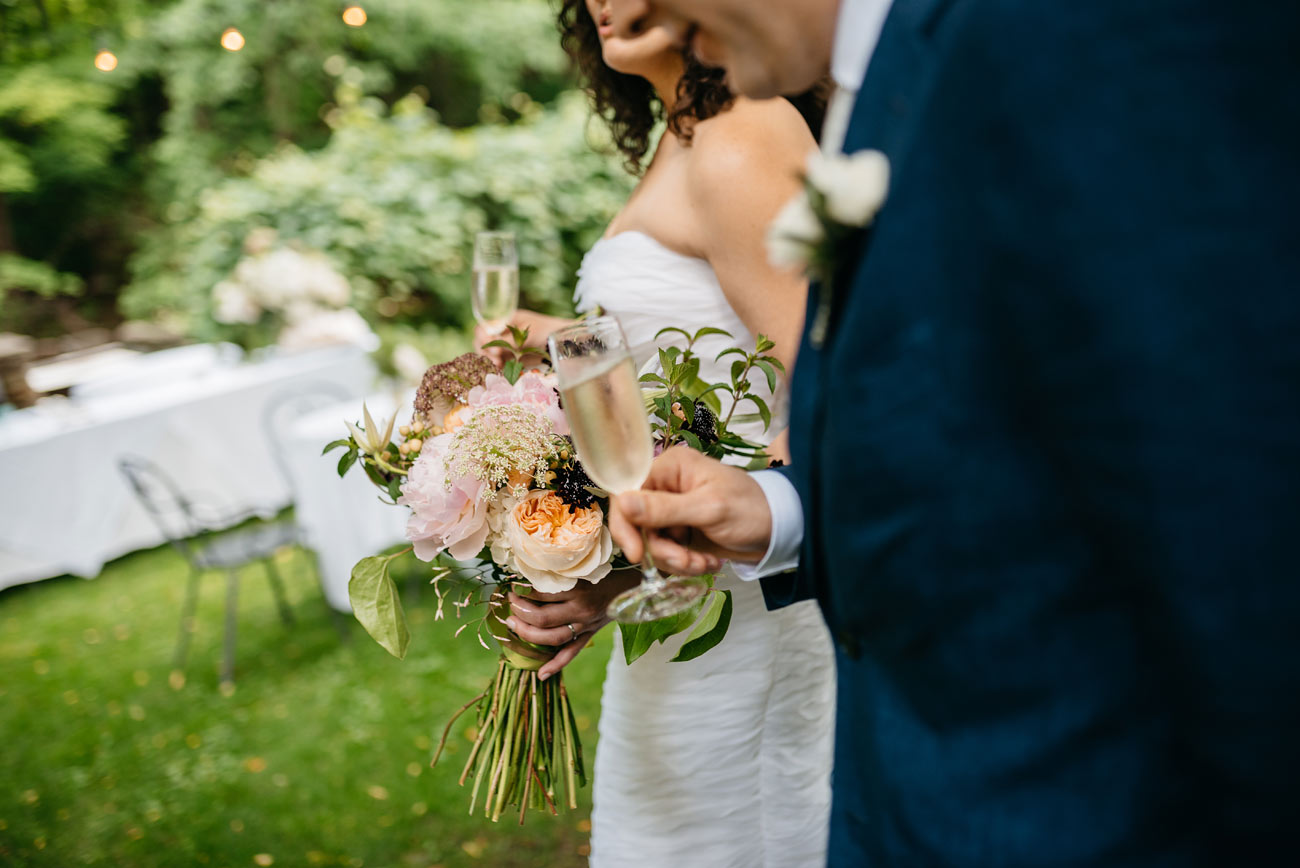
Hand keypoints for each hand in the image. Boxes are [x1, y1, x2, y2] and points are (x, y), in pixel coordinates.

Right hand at [475, 309, 575, 367]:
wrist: (561, 341)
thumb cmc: (546, 331)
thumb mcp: (527, 334)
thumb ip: (510, 340)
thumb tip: (492, 347)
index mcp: (504, 319)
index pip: (483, 327)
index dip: (483, 337)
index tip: (494, 348)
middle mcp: (501, 331)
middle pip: (481, 341)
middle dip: (485, 350)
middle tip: (496, 359)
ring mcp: (504, 344)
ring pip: (487, 353)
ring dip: (489, 359)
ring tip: (499, 365)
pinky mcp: (510, 357)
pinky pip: (497, 362)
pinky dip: (496, 367)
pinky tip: (501, 371)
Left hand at [505, 571, 639, 678]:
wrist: (631, 586)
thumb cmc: (603, 572)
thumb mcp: (581, 569)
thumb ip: (559, 575)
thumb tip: (528, 577)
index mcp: (577, 589)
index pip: (542, 594)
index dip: (522, 592)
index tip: (512, 587)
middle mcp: (580, 609)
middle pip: (543, 618)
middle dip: (520, 614)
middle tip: (510, 608)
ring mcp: (585, 626)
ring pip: (552, 638)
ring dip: (529, 634)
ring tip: (514, 626)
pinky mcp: (589, 635)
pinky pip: (571, 653)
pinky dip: (556, 665)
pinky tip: (541, 675)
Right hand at [609, 446, 773, 575]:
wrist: (780, 531)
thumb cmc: (751, 509)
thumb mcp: (709, 509)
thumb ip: (665, 508)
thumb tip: (622, 502)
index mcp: (669, 468)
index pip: (627, 494)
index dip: (627, 526)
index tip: (637, 554)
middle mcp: (666, 487)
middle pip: (637, 525)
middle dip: (661, 550)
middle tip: (688, 562)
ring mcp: (672, 511)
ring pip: (651, 544)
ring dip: (675, 561)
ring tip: (704, 564)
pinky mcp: (680, 532)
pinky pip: (666, 553)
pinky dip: (684, 564)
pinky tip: (708, 562)